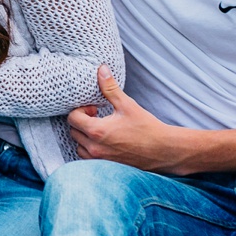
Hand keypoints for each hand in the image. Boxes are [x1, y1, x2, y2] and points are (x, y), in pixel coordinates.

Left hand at [67, 65, 185, 174]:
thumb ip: (110, 88)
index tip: (94, 109)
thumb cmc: (146, 127)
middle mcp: (94, 147)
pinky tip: (104, 140)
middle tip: (97, 116)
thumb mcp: (127, 105)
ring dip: (84, 135)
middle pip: (73, 131)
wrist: (162, 150)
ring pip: (78, 145)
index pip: (72, 118)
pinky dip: (90, 148)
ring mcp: (99, 159)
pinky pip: (87, 157)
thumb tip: (101, 69)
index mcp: (97, 131)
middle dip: (82, 121)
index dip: (80, 110)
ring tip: (100, 128)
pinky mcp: (105, 166)